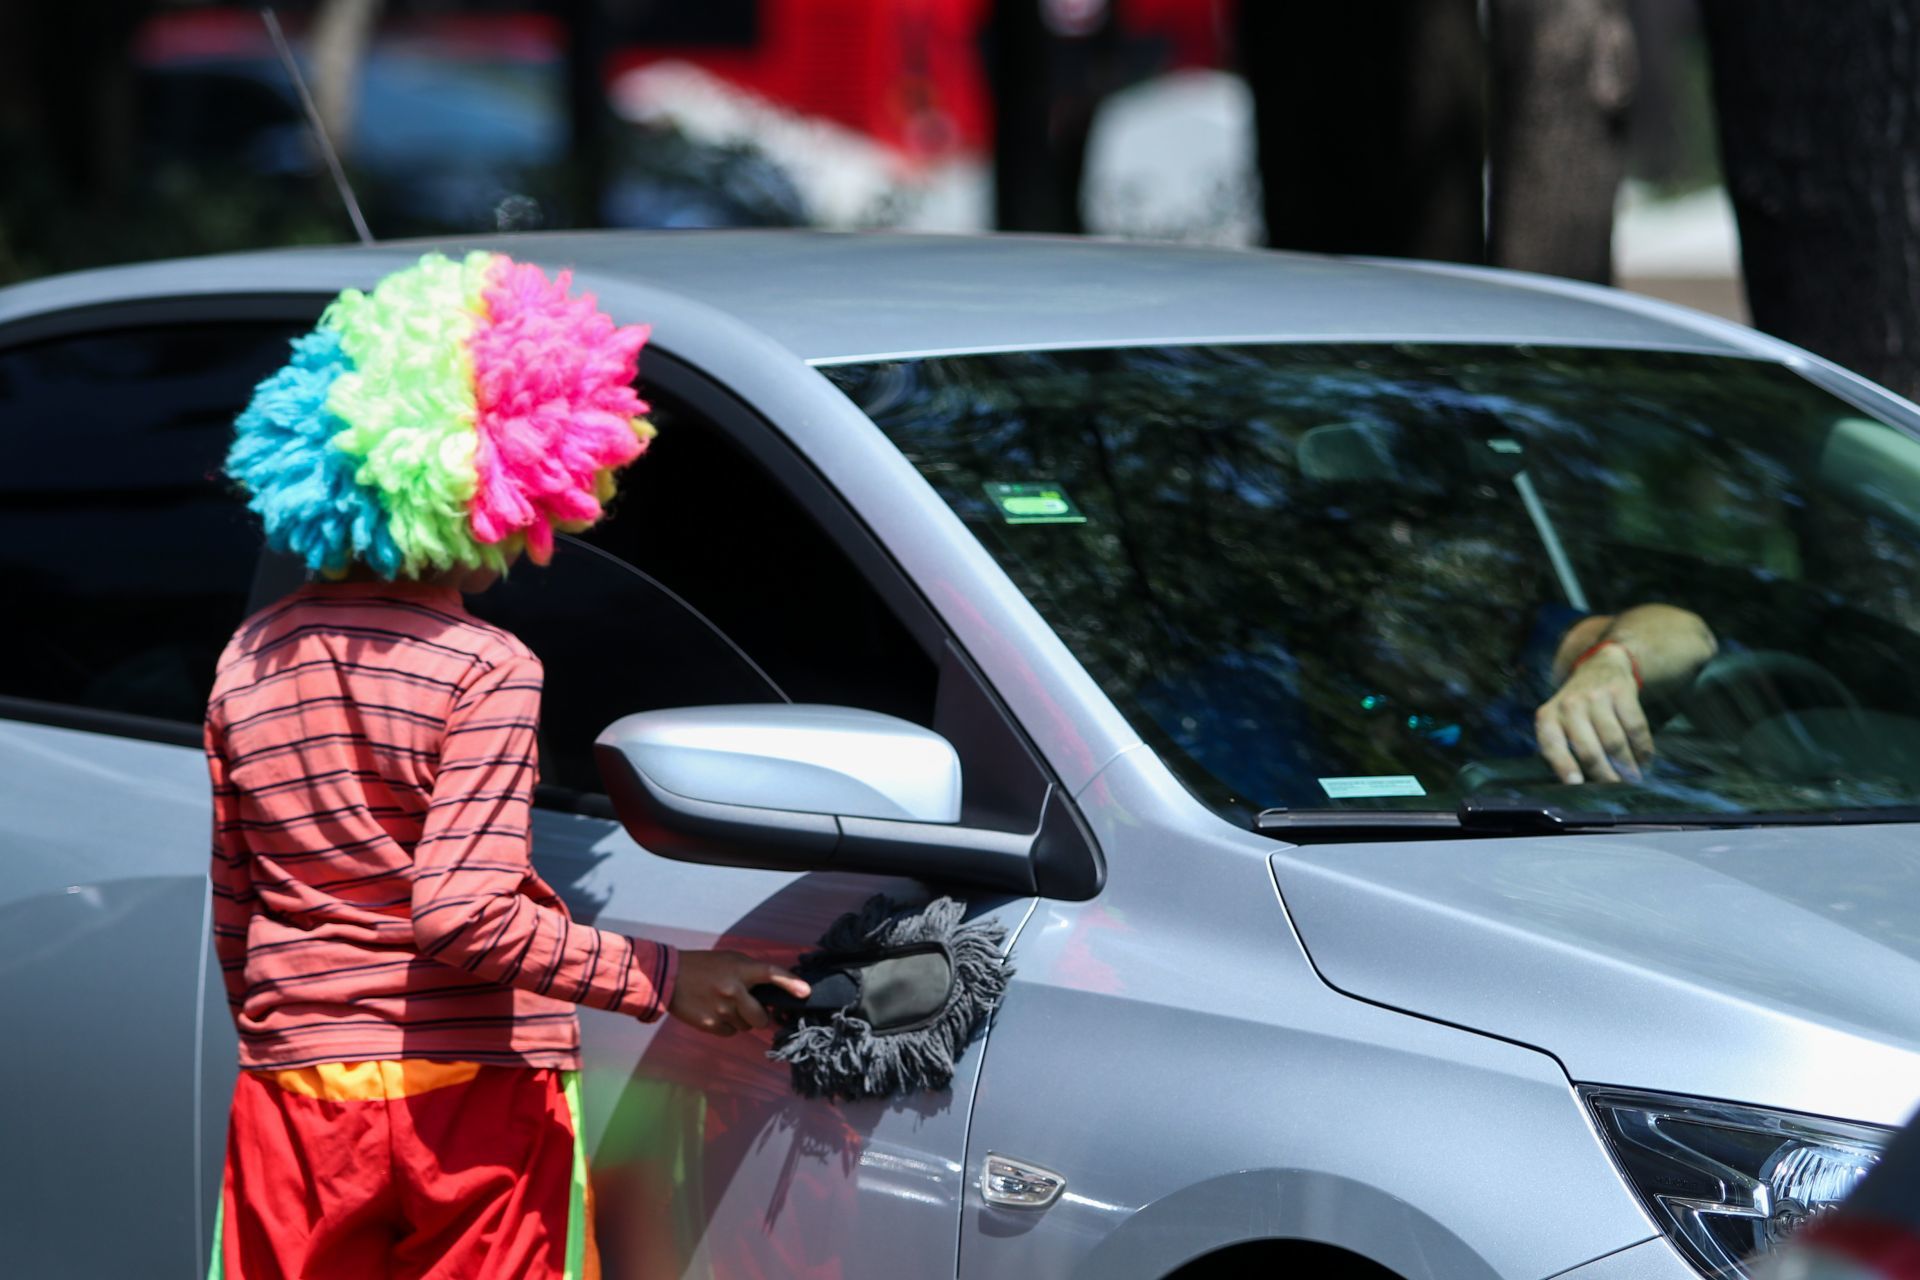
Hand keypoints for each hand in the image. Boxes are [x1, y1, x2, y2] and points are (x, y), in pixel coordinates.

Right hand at [667, 950, 809, 1036]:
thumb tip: (772, 994)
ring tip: (723, 1004)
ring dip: (740, 1019)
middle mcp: (733, 989)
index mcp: (740, 969)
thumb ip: (751, 974)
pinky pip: (730, 1033)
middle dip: (759, 1015)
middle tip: (747, 1006)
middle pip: (761, 1017)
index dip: (790, 983)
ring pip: (746, 1026)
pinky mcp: (710, 1024)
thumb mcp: (730, 960)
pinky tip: (714, 1012)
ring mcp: (721, 1009)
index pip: (771, 973)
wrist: (669, 977)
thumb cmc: (703, 967)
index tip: (806, 991)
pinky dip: (726, 1026)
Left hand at [1534, 643, 1653, 783]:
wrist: (1599, 666)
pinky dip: (1643, 749)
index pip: (1553, 746)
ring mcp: (1595, 697)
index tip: (1577, 784)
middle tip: (1617, 790)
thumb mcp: (1559, 723)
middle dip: (1605, 776)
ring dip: (1628, 766)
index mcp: (1547, 718)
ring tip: (1634, 779)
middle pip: (1589, 751)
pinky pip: (1636, 728)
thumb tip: (1581, 786)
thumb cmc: (1576, 709)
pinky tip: (1645, 760)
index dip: (1565, 767)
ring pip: (1615, 743)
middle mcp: (1569, 705)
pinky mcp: (1622, 692)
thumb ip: (1564, 749)